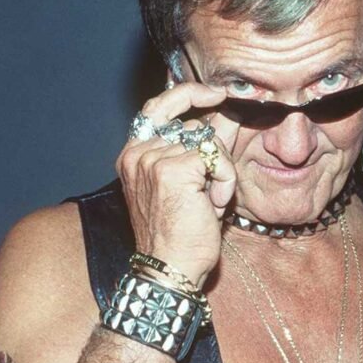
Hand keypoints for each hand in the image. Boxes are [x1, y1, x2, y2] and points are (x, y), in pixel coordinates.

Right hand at [115, 82, 239, 287]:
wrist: (170, 269)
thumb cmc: (180, 233)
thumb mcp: (190, 184)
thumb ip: (202, 148)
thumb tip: (228, 114)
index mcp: (134, 155)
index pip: (158, 107)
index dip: (188, 94)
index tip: (216, 93)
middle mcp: (138, 153)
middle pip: (195, 128)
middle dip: (212, 158)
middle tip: (207, 195)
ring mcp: (153, 158)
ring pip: (210, 142)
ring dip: (219, 173)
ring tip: (207, 204)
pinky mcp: (173, 169)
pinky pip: (217, 158)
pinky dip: (225, 181)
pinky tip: (213, 205)